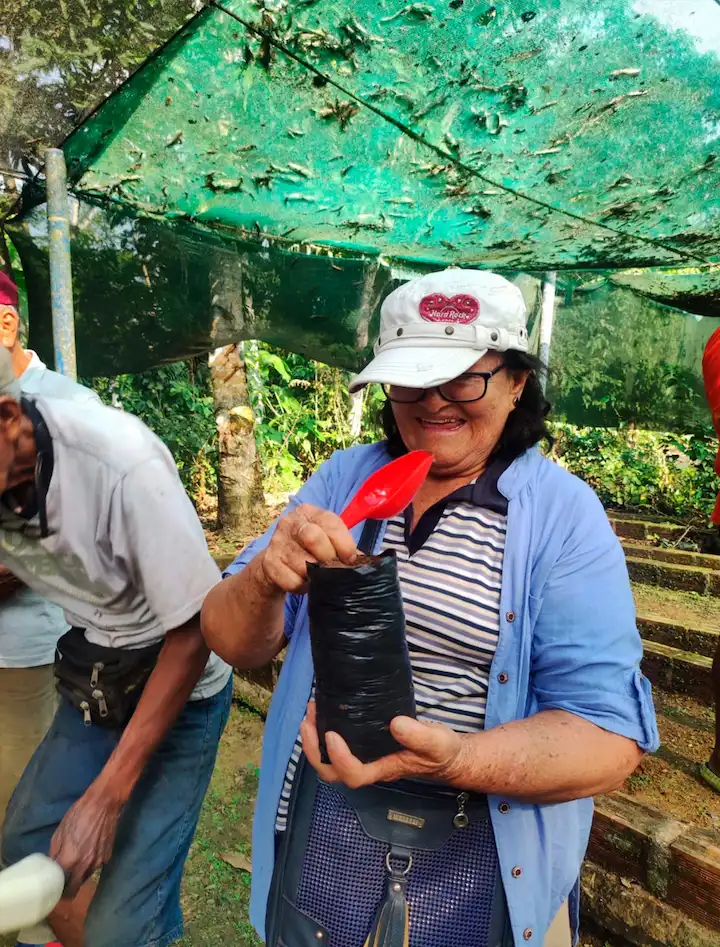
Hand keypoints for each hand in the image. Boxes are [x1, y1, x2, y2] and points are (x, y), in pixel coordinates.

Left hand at [49, 783, 123, 896]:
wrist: (103, 803)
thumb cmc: (78, 815)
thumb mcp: (60, 832)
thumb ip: (55, 853)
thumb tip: (52, 866)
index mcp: (71, 860)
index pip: (62, 887)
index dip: (56, 889)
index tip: (52, 887)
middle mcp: (85, 866)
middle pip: (75, 888)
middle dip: (67, 888)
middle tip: (62, 882)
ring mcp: (98, 862)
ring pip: (85, 878)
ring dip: (79, 876)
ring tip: (75, 864)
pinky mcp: (107, 856)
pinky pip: (95, 867)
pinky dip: (89, 865)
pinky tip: (88, 852)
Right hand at [257, 504, 357, 593]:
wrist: (275, 564)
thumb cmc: (308, 550)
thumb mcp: (326, 540)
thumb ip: (344, 547)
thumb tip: (363, 561)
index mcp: (309, 512)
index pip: (330, 522)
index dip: (344, 543)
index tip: (350, 559)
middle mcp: (290, 522)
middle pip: (313, 537)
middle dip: (328, 558)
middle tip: (333, 569)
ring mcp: (277, 542)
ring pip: (303, 564)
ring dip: (316, 576)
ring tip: (317, 576)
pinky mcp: (269, 562)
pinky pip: (293, 581)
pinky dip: (303, 586)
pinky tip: (303, 581)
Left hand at [300, 701, 466, 788]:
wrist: (444, 753)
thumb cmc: (441, 751)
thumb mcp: (437, 742)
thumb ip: (419, 736)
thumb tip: (395, 724)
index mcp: (383, 770)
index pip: (354, 774)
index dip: (338, 759)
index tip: (332, 733)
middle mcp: (369, 767)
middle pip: (331, 773)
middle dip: (313, 749)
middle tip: (307, 720)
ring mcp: (364, 757)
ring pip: (329, 760)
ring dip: (314, 738)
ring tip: (311, 710)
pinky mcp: (363, 745)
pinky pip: (335, 745)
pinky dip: (323, 730)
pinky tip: (324, 709)